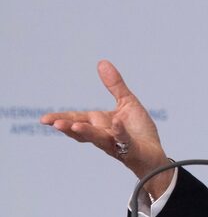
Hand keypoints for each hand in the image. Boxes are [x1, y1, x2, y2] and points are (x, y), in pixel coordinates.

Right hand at [40, 60, 173, 196]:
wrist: (154, 154)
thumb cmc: (138, 130)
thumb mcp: (126, 103)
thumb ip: (115, 85)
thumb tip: (102, 62)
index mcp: (100, 123)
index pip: (77, 119)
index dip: (61, 119)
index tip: (44, 119)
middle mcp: (104, 134)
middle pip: (83, 131)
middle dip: (68, 127)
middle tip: (53, 123)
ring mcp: (116, 143)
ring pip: (99, 138)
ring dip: (86, 132)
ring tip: (74, 127)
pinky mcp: (131, 148)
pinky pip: (124, 140)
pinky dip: (119, 132)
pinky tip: (117, 123)